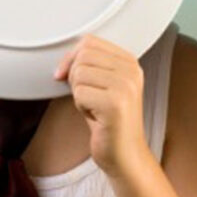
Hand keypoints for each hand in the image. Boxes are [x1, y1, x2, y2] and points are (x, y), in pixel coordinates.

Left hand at [54, 35, 149, 175]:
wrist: (125, 155)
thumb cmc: (109, 122)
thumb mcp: (104, 86)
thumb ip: (92, 65)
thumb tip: (65, 58)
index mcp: (130, 62)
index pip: (89, 41)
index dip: (71, 58)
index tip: (66, 75)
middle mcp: (132, 70)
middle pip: (83, 55)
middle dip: (74, 76)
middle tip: (86, 96)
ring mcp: (126, 86)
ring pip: (79, 73)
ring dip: (78, 93)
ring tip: (93, 107)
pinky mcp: (116, 104)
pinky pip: (79, 93)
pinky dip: (80, 107)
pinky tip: (95, 117)